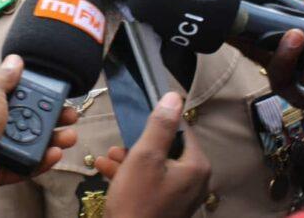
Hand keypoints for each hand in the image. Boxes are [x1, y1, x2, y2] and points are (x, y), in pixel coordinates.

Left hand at [0, 55, 77, 217]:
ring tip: (70, 137)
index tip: (56, 93)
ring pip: (29, 141)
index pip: (15, 92)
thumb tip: (15, 60)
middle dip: (51, 117)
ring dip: (52, 139)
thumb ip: (5, 75)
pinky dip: (41, 161)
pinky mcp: (0, 169)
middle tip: (71, 115)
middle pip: (26, 117)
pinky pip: (25, 163)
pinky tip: (55, 155)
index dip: (36, 92)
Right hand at [96, 92, 210, 217]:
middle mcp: (194, 181)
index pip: (182, 131)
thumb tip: (174, 97)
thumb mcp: (144, 156)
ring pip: (155, 167)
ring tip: (107, 158)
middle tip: (117, 145)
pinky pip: (151, 184)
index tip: (137, 122)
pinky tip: (107, 171)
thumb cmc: (137, 200)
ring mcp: (181, 197)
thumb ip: (160, 125)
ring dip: (130, 160)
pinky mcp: (166, 208)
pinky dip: (131, 176)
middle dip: (137, 145)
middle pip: (166, 150)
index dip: (158, 124)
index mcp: (196, 166)